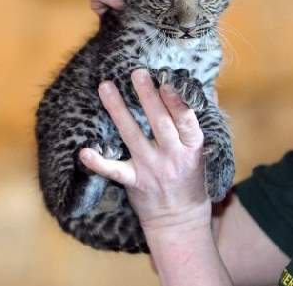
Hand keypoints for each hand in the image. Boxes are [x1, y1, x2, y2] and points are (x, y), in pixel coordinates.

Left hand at [79, 68, 210, 233]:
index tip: (167, 82)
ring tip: (106, 87)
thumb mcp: (205, 151)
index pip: (186, 121)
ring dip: (118, 111)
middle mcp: (173, 156)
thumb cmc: (193, 180)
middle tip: (136, 73)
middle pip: (159, 123)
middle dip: (147, 97)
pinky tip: (84, 151)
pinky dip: (98, 163)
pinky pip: (114, 171)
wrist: (179, 219)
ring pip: (133, 136)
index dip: (176, 102)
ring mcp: (151, 169)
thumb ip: (200, 121)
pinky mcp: (134, 182)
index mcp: (192, 147)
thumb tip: (209, 90)